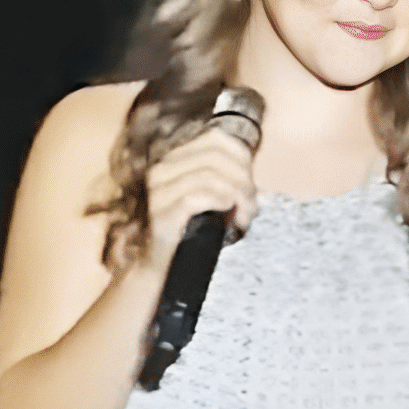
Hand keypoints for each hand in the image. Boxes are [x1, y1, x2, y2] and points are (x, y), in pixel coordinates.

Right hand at [138, 119, 257, 273]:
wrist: (163, 268)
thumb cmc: (191, 232)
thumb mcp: (210, 197)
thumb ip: (226, 178)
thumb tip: (249, 175)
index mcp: (173, 159)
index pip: (217, 139)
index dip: (242, 159)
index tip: (249, 186)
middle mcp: (162, 169)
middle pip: (217, 156)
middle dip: (243, 180)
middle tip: (250, 207)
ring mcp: (158, 190)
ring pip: (211, 175)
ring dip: (237, 196)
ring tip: (243, 217)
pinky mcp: (161, 212)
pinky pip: (199, 196)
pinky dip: (222, 204)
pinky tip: (230, 219)